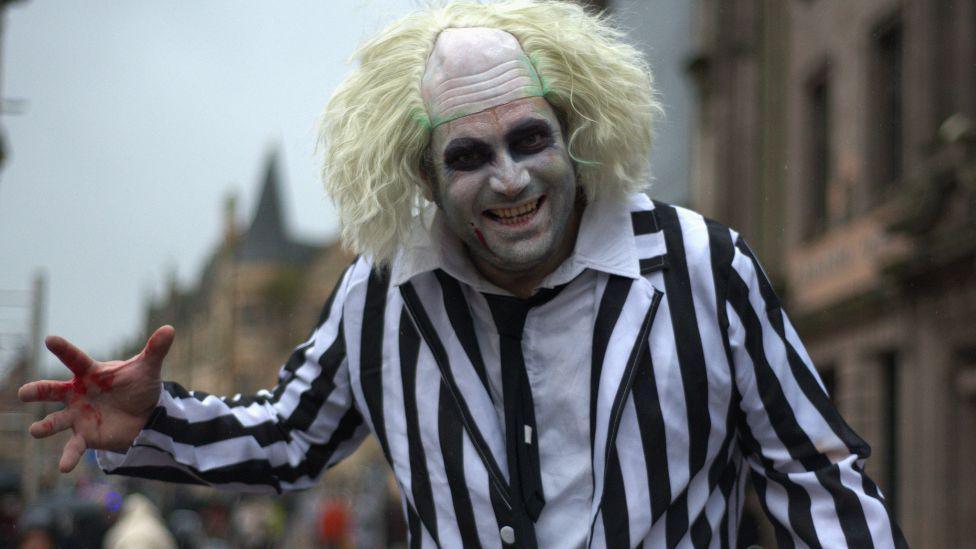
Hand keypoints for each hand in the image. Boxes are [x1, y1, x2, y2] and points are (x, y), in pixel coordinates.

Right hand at [18, 325, 174, 472]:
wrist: (145, 415)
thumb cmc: (138, 386)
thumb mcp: (147, 368)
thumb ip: (155, 349)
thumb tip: (170, 328)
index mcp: (90, 374)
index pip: (75, 359)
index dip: (63, 350)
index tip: (50, 339)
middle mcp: (78, 394)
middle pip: (53, 390)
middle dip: (38, 391)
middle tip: (24, 393)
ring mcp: (78, 416)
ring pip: (56, 421)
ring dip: (45, 426)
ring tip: (35, 430)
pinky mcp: (85, 436)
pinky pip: (73, 447)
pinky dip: (69, 457)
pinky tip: (64, 468)